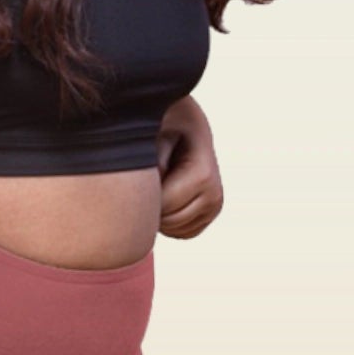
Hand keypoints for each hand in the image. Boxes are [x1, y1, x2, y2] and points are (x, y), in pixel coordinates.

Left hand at [155, 97, 222, 239]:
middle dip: (151, 205)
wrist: (185, 122)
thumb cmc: (165, 124)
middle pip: (168, 222)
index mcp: (203, 176)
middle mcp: (214, 195)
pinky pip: (181, 232)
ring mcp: (214, 207)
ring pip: (173, 230)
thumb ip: (151, 161)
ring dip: (158, 213)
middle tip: (146, 178)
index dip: (143, 196)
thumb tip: (149, 192)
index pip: (163, 207)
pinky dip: (167, 220)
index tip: (138, 175)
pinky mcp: (209, 214)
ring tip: (156, 182)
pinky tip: (163, 194)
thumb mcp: (154, 133)